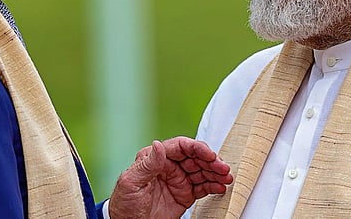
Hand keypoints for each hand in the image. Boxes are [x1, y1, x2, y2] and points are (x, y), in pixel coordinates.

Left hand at [108, 136, 232, 218]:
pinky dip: (213, 186)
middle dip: (211, 161)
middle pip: (195, 158)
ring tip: (226, 178)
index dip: (197, 148)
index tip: (210, 156)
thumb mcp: (132, 182)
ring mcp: (178, 180)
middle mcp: (169, 167)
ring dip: (215, 173)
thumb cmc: (124, 204)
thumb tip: (159, 145)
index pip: (181, 147)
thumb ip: (147, 164)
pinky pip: (202, 187)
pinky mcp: (184, 194)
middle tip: (223, 169)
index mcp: (155, 158)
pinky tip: (220, 187)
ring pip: (202, 171)